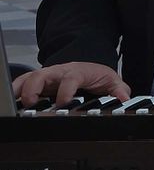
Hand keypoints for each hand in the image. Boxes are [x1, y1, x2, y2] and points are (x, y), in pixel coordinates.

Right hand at [11, 61, 129, 106]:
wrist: (87, 67)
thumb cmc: (96, 75)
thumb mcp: (111, 80)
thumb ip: (119, 90)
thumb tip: (125, 99)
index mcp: (78, 71)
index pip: (71, 78)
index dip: (66, 90)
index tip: (63, 103)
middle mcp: (60, 72)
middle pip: (43, 74)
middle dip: (35, 87)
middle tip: (31, 102)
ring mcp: (47, 76)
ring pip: (30, 77)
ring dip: (21, 89)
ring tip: (15, 102)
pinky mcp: (38, 81)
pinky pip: (23, 82)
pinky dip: (16, 90)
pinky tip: (12, 100)